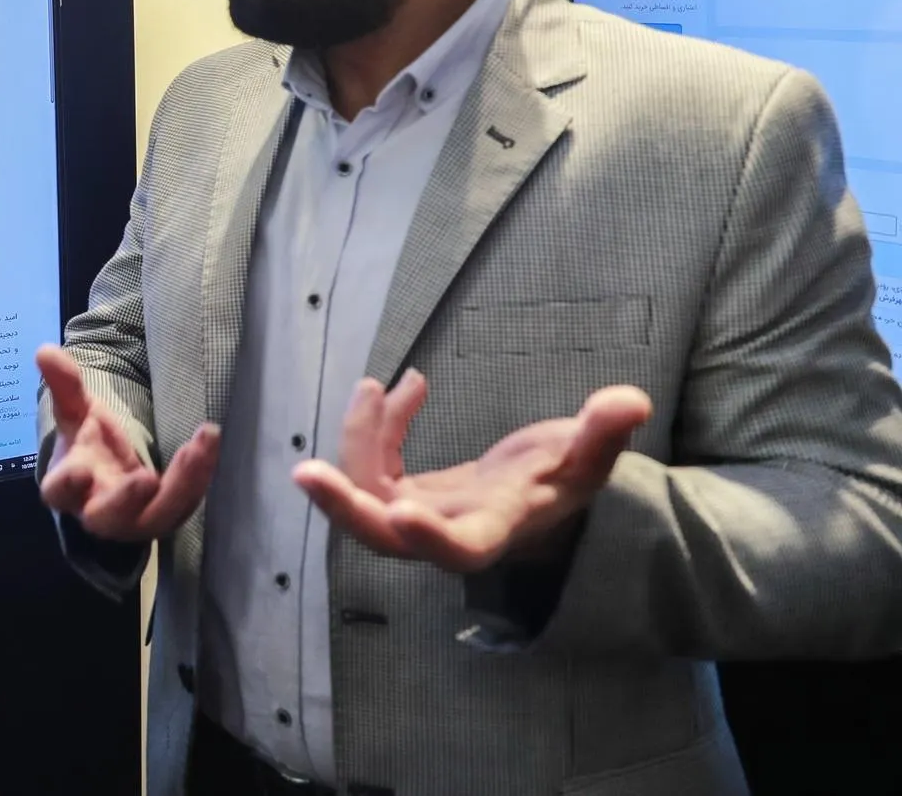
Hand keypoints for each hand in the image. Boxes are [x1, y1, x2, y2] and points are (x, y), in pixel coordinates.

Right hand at [35, 345, 219, 541]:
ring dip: (179, 485)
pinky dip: (198, 475)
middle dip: (125, 501)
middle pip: (106, 517)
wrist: (112, 476)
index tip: (80, 470)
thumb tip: (45, 351)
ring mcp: (134, 519)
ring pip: (156, 516)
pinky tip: (208, 443)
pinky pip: (184, 503)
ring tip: (197, 449)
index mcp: (68, 486)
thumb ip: (64, 386)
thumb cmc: (90, 446)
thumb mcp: (77, 413)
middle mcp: (98, 510)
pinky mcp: (165, 515)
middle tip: (145, 478)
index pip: (59, 491)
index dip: (67, 484)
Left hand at [292, 369, 652, 572]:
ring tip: (378, 386)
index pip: (462, 548)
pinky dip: (374, 428)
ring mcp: (421, 514)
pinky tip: (396, 391)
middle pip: (384, 539)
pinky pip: (372, 466)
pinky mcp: (406, 492)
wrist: (547, 491)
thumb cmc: (569, 475)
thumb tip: (630, 401)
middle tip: (305, 471)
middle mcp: (450, 529)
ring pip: (367, 494)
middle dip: (343, 506)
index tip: (399, 514)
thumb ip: (605, 432)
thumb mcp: (591, 455)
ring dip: (358, 441)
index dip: (430, 537)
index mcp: (497, 527)